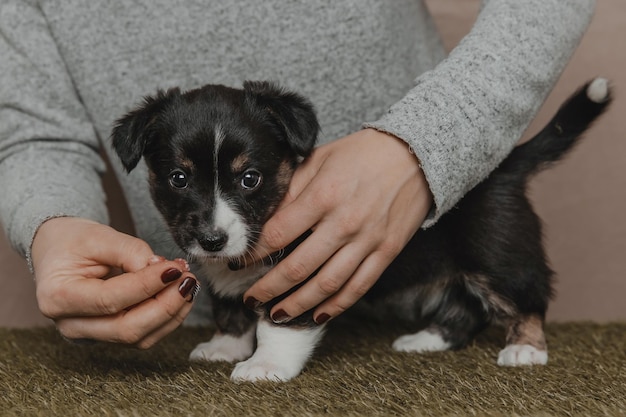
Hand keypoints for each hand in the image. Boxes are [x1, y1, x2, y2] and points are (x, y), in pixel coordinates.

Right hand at [31, 217, 198, 347]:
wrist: (59, 251)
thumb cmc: (74, 242)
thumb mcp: (98, 236)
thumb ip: (131, 252)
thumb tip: (164, 271)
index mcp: (58, 298)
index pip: (110, 300)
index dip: (148, 285)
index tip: (174, 268)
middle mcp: (71, 325)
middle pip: (127, 329)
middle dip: (166, 306)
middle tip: (188, 279)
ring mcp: (90, 335)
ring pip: (140, 338)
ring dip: (172, 313)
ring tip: (188, 283)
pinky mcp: (109, 336)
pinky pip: (144, 336)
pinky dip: (168, 317)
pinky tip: (180, 294)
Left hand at [243, 128, 432, 323]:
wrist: (415, 155)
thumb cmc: (363, 154)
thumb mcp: (321, 159)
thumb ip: (293, 188)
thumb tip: (266, 217)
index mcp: (323, 196)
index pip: (278, 234)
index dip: (254, 254)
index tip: (238, 264)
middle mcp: (344, 222)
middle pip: (298, 267)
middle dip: (269, 288)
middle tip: (251, 299)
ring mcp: (367, 240)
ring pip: (327, 284)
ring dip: (298, 304)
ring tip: (277, 314)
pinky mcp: (386, 252)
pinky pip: (358, 286)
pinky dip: (337, 305)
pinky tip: (318, 314)